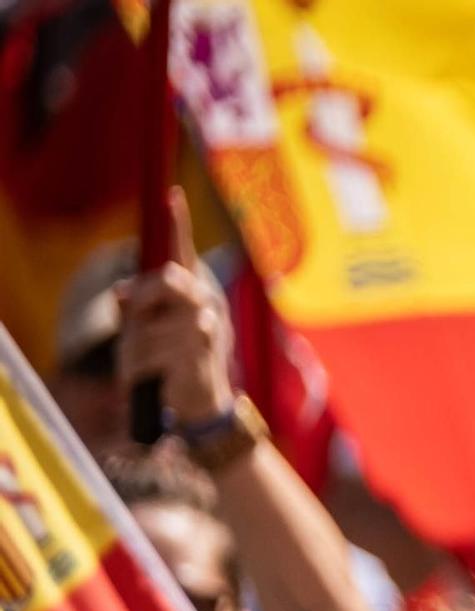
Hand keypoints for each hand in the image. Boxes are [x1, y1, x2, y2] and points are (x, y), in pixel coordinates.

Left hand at [116, 186, 233, 426]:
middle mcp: (205, 307)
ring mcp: (207, 332)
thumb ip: (137, 309)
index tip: (170, 196)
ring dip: (137, 344)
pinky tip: (151, 378)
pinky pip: (158, 353)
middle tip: (124, 301)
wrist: (202, 406)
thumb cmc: (171, 364)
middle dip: (144, 292)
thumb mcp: (147, 332)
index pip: (184, 254)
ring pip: (156, 323)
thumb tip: (123, 296)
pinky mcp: (201, 358)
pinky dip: (142, 366)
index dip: (178, 226)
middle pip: (172, 281)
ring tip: (141, 362)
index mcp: (191, 296)